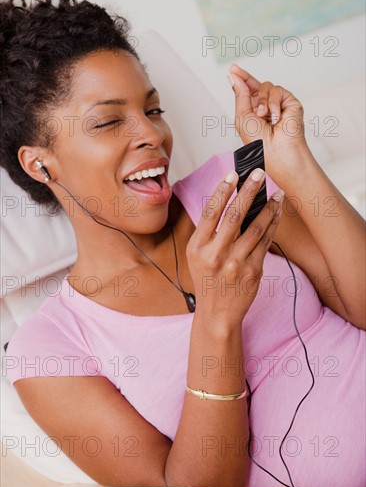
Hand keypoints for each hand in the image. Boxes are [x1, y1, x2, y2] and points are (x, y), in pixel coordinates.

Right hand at [186, 168, 283, 330]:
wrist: (218, 313)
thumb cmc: (207, 280)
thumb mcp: (196, 256)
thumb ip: (207, 232)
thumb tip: (227, 200)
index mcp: (198, 247)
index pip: (211, 212)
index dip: (222, 190)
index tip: (233, 174)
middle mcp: (216, 254)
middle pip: (234, 215)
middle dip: (248, 191)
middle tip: (259, 173)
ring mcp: (236, 263)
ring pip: (255, 227)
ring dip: (268, 207)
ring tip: (276, 193)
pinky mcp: (253, 271)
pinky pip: (266, 242)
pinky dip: (272, 225)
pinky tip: (277, 213)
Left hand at [228, 64, 309, 180]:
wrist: (277, 151)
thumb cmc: (259, 141)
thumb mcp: (242, 116)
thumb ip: (240, 94)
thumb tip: (234, 76)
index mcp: (253, 112)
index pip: (248, 92)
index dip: (241, 80)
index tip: (232, 69)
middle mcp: (266, 107)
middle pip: (257, 85)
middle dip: (246, 78)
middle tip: (235, 70)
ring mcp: (279, 105)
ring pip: (267, 86)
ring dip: (262, 100)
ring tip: (263, 115)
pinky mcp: (291, 103)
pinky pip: (278, 91)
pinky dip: (274, 103)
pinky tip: (275, 117)